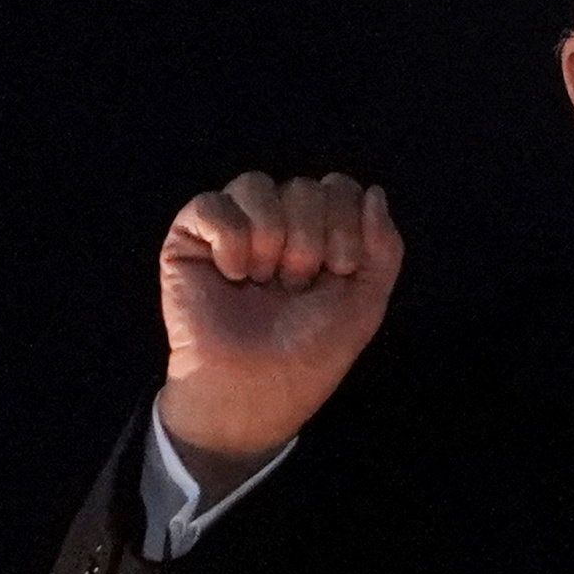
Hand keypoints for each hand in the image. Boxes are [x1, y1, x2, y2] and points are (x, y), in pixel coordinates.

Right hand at [155, 171, 403, 482]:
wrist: (256, 389)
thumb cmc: (309, 353)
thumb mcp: (365, 303)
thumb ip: (383, 247)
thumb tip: (373, 191)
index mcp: (319, 233)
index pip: (339, 188)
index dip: (345, 225)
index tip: (338, 272)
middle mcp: (277, 222)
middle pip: (304, 187)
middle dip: (309, 240)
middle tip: (296, 286)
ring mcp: (233, 226)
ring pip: (257, 184)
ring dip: (272, 239)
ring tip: (264, 282)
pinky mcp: (189, 238)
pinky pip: (213, 204)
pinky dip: (231, 241)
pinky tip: (232, 275)